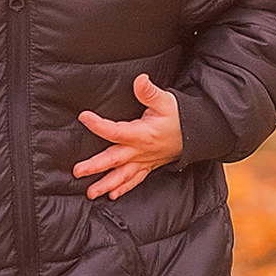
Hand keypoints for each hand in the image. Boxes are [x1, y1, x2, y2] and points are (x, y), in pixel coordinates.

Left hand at [75, 74, 183, 199]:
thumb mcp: (166, 101)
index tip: (84, 117)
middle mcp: (140, 151)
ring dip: (106, 184)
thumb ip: (149, 92)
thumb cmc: (179, 117)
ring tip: (90, 193)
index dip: (98, 125)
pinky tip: (112, 195)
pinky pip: (134, 180)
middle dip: (95, 166)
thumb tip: (140, 80)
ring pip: (122, 176)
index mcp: (142, 134)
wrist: (197, 135)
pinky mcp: (148, 166)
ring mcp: (144, 161)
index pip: (116, 131)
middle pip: (114, 160)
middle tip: (78, 171)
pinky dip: (123, 188)